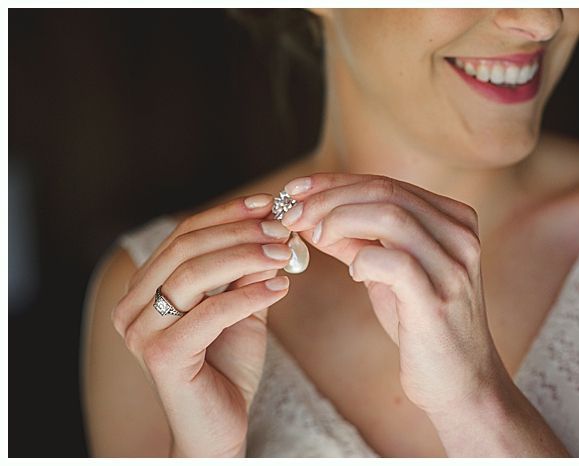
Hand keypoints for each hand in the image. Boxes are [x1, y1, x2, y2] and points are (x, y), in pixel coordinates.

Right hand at [111, 194, 292, 456]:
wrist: (219, 428)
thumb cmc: (228, 366)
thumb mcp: (242, 307)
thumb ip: (247, 271)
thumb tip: (270, 227)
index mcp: (145, 289)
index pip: (184, 235)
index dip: (227, 214)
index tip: (269, 204)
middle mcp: (133, 307)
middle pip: (186, 248)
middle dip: (240, 232)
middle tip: (282, 229)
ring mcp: (141, 331)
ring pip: (194, 274)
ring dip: (246, 257)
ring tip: (285, 254)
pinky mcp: (161, 356)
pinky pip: (209, 313)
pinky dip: (249, 294)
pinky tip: (280, 287)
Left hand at [278, 174, 508, 417]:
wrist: (461, 383)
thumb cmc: (424, 327)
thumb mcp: (391, 275)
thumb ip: (359, 241)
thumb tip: (310, 216)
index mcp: (454, 220)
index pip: (386, 184)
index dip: (334, 184)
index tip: (294, 192)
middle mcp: (461, 236)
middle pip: (385, 192)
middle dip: (328, 199)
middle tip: (291, 215)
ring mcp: (454, 266)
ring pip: (390, 217)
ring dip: (339, 221)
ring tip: (314, 238)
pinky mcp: (438, 299)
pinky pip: (394, 262)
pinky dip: (363, 259)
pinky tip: (353, 273)